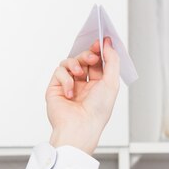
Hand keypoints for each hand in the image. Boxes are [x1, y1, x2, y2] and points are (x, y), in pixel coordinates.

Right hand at [46, 37, 119, 154]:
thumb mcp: (111, 83)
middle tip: (92, 56)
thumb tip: (109, 44)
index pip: (98, 63)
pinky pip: (59, 71)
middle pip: (83, 60)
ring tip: (81, 74)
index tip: (101, 41)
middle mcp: (84, 85)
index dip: (99, 51)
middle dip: (88, 55)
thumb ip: (112, 62)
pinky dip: (66, 79)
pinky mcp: (56, 87)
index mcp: (99, 86)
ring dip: (76, 64)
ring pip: (69, 62)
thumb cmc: (98, 111)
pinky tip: (71, 92)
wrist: (80, 126)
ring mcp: (69, 85)